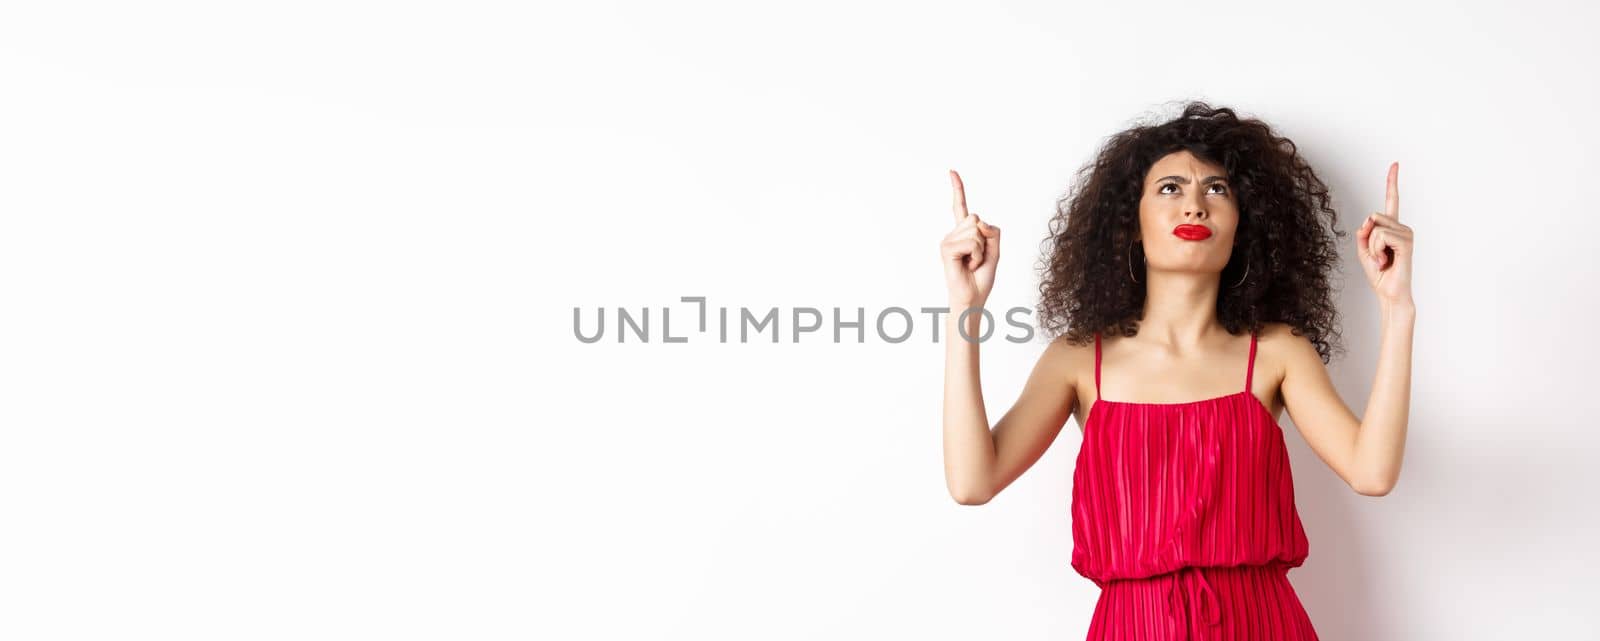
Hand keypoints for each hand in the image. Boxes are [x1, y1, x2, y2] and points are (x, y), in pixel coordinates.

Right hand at [940, 170, 1000, 306]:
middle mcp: (953, 234)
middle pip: (976, 218)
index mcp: (964, 233)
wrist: (972, 298)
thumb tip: (979, 222)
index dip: (958, 189)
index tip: (951, 171)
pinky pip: (971, 241)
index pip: (960, 207)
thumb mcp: (995, 251)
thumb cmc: (981, 277)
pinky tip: (968, 265)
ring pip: (975, 229)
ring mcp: (948, 240)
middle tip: (978, 258)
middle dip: (985, 238)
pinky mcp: (946, 248)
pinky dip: (976, 255)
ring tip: (972, 262)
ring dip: (981, 249)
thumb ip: (993, 232)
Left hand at [1357, 162, 1413, 304]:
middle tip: (1377, 256)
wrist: (1389, 292)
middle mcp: (1402, 227)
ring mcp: (1406, 233)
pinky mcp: (1407, 241)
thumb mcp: (1364, 250)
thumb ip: (1363, 232)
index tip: (1395, 164)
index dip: (1392, 181)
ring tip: (1382, 260)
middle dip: (1367, 237)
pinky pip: (1380, 235)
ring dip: (1372, 246)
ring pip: (1375, 226)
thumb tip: (1369, 220)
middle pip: (1373, 216)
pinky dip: (1377, 250)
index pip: (1392, 200)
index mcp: (1392, 228)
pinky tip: (1386, 261)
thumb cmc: (1379, 273)